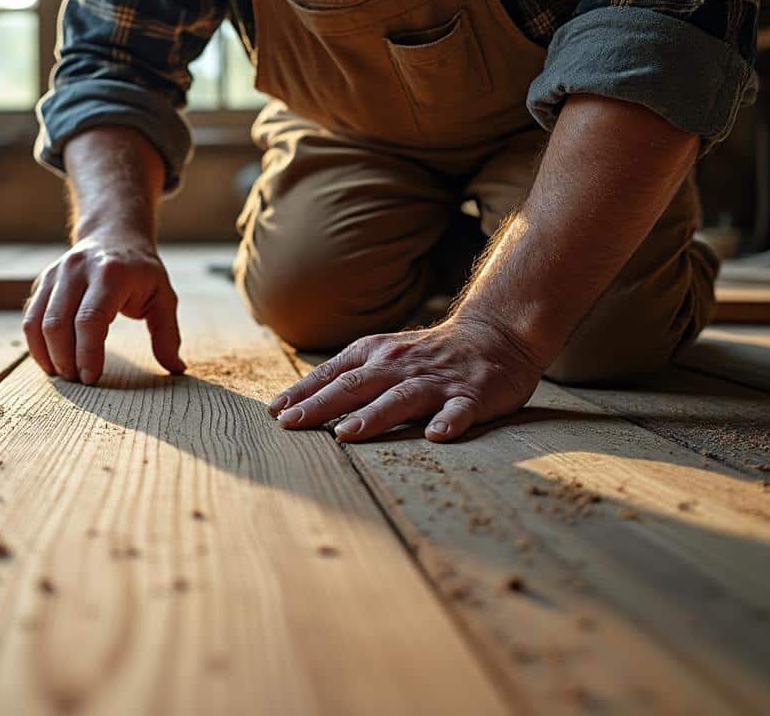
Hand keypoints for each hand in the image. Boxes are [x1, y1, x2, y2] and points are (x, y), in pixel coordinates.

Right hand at [23, 234, 185, 384]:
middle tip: (79, 381)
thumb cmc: (140, 271)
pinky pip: (30, 318)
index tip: (92, 378)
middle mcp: (77, 270)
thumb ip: (167, 334)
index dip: (87, 353)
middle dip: (65, 360)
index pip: (90, 319)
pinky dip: (37, 345)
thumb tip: (175, 368)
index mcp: (110, 274)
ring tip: (64, 374)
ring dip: (48, 356)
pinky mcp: (43, 282)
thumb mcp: (163, 296)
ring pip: (37, 323)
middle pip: (58, 324)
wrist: (114, 234)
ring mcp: (56, 274)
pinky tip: (52, 361)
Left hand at [268, 316, 544, 442]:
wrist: (494, 334)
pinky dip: (449, 421)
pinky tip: (437, 435)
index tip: (274, 412)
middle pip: (355, 386)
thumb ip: (347, 376)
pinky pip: (459, 410)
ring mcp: (435, 380)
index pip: (332, 375)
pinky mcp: (471, 394)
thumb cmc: (427, 354)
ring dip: (373, 416)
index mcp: (375, 355)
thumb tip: (297, 402)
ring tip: (346, 434)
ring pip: (400, 398)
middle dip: (321, 405)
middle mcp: (400, 365)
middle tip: (291, 424)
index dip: (303, 393)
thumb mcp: (383, 355)